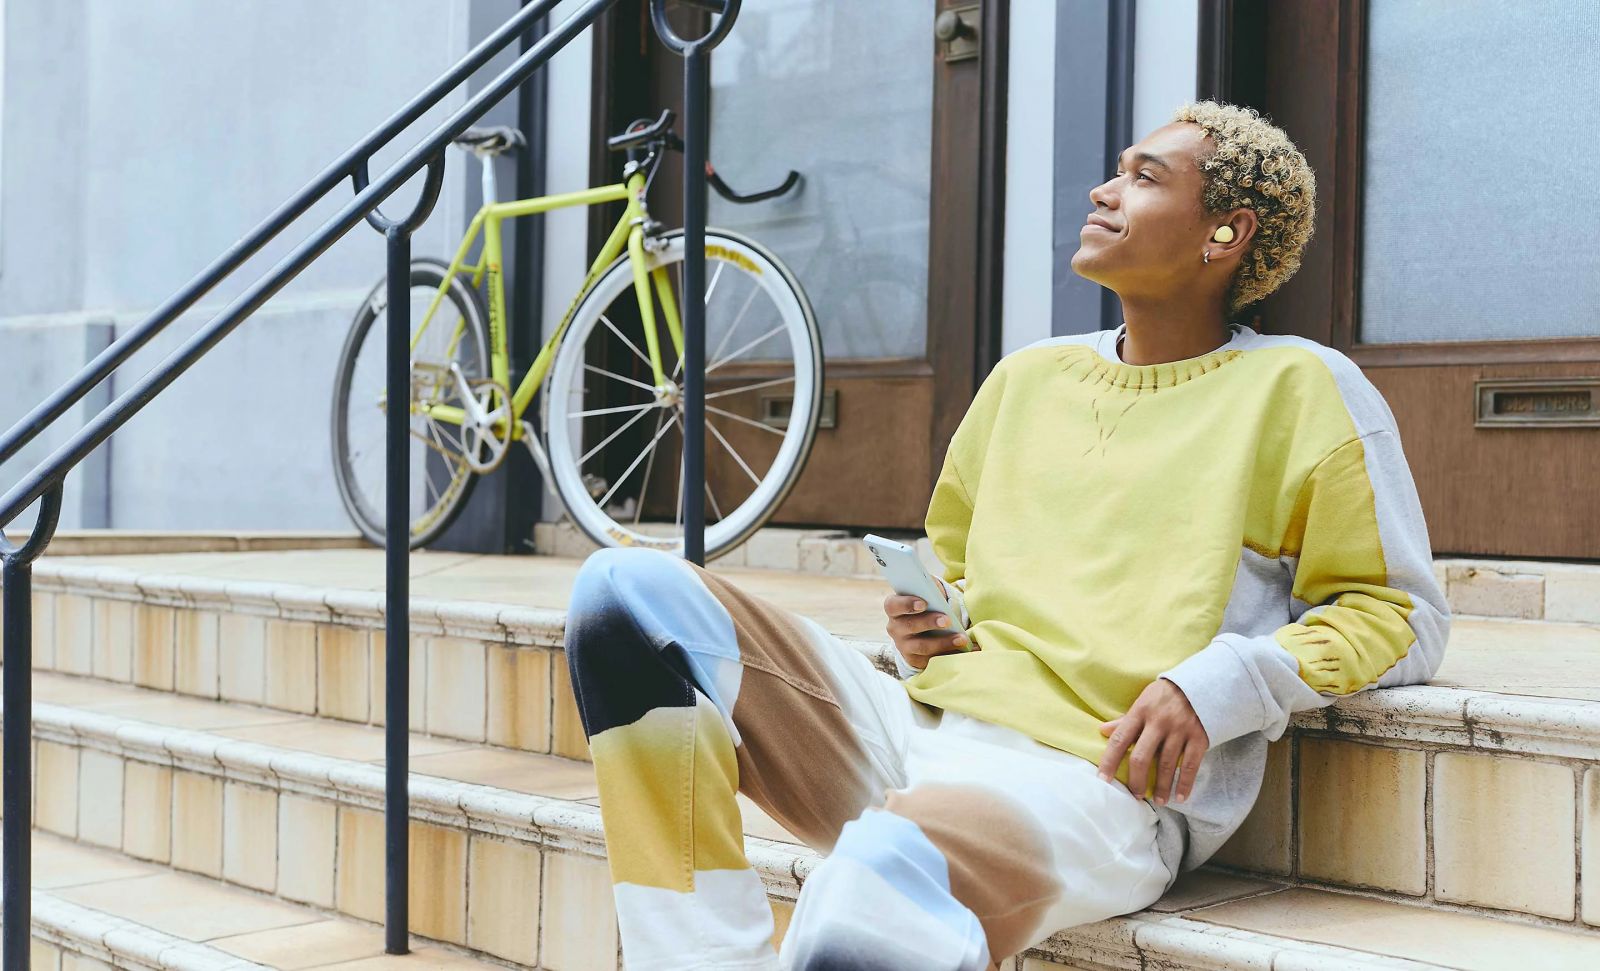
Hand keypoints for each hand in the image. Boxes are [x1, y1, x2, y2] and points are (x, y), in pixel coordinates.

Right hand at [883, 581, 969, 671]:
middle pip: (909, 626)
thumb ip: (928, 588)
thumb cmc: (925, 607)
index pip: (893, 605)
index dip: (906, 604)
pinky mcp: (915, 660)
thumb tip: (934, 586)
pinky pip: (932, 659)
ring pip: (922, 646)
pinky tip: (963, 650)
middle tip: (947, 620)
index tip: (924, 603)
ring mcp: (904, 646)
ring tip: (961, 638)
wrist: (922, 632)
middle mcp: (895, 628)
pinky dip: (949, 655)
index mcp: (894, 609)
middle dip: (929, 622)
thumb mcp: (925, 595)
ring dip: (943, 642)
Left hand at [1096, 677, 1207, 805]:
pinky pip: (1190, 765)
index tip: (1103, 780)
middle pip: (1142, 756)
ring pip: (1167, 764)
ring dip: (1162, 786)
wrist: (1201, 683)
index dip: (1109, 761)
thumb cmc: (1165, 695)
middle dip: (1136, 780)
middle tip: (1135, 795)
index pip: (1119, 739)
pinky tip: (1180, 797)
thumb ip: (1125, 719)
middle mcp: (1158, 722)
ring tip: (1159, 801)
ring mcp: (1179, 730)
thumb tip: (1102, 730)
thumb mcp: (1143, 701)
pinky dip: (1185, 783)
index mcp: (1140, 712)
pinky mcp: (1198, 736)